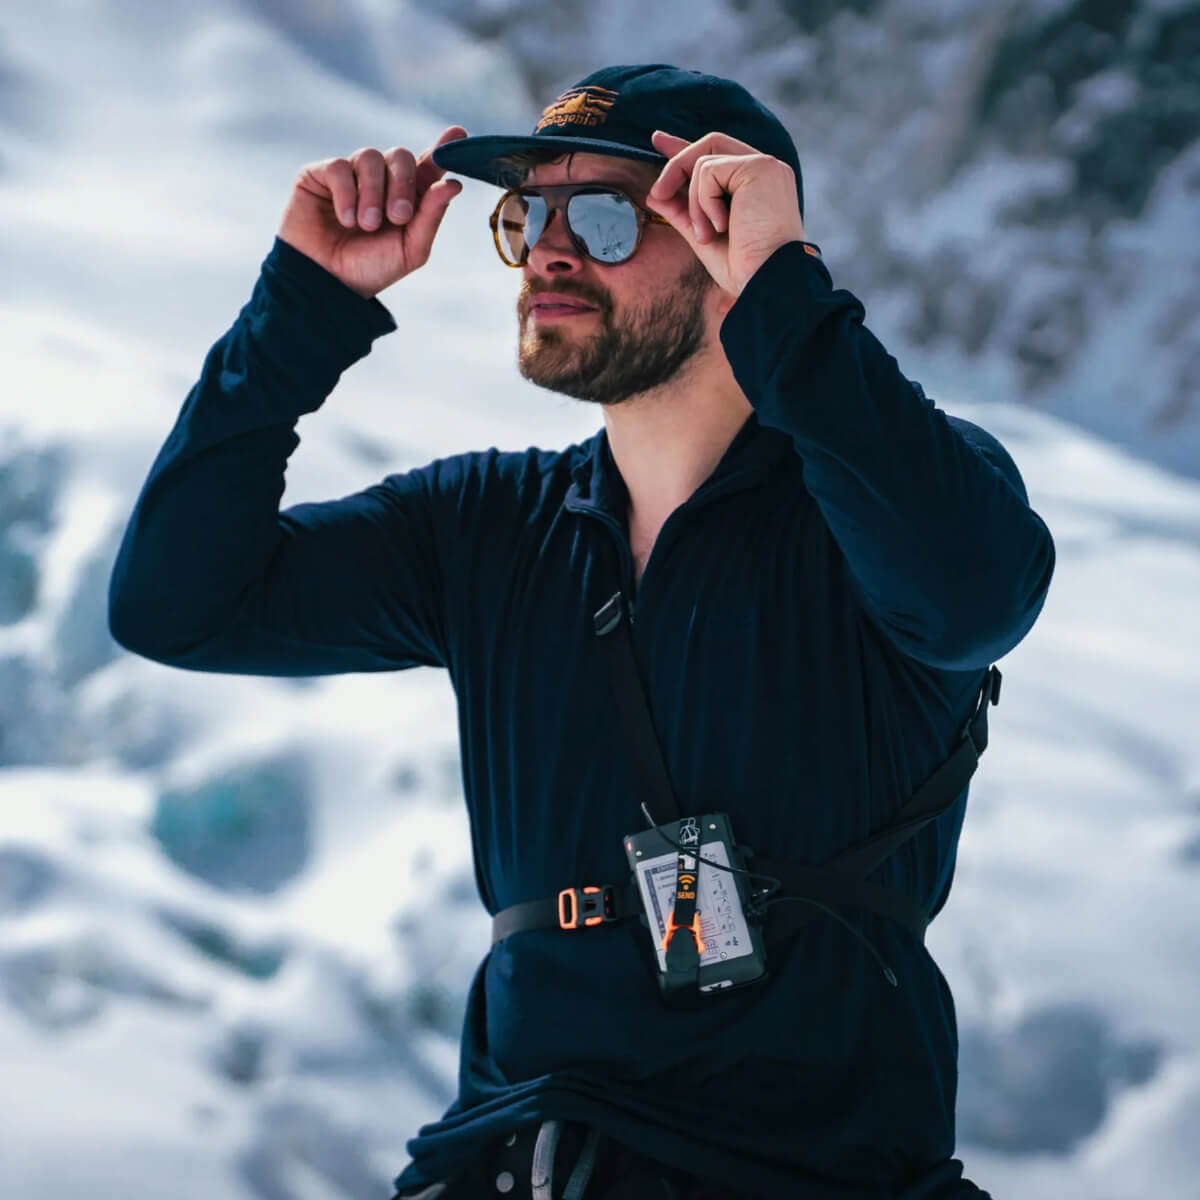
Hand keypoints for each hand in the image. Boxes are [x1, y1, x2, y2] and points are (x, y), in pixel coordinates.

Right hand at [277, 126, 468, 298]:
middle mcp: (380, 181)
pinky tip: (346, 219)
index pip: (427, 166)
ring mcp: (350, 175)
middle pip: (400, 155)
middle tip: (398, 217)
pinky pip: (339, 166)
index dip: (442, 148)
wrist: (326, 284)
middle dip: (403, 185)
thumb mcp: (410, 250)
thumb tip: (453, 184)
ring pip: (370, 157)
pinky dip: (347, 194)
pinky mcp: (320, 175)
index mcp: (406, 198)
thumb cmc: (369, 270)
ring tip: (366, 225)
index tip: (459, 133)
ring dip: (373, 193)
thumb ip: (431, 216)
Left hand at [644, 129, 805, 299]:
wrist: (767, 282)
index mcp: (757, 185)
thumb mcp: (705, 237)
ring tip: (708, 235)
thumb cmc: (744, 269)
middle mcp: (764, 170)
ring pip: (704, 163)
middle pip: (710, 146)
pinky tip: (721, 225)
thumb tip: (655, 194)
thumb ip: (683, 213)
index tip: (658, 140)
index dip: (685, 147)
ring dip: (694, 204)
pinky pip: (709, 171)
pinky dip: (704, 202)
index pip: (718, 155)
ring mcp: (764, 166)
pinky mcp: (759, 167)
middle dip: (677, 165)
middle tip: (658, 194)